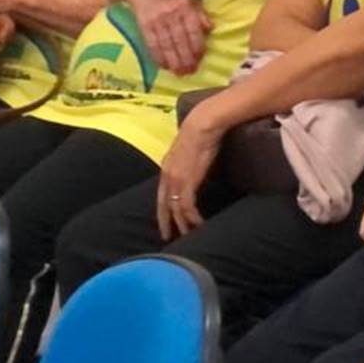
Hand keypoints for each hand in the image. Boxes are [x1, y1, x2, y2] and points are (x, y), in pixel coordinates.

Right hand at [127, 0, 210, 75]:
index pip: (193, 31)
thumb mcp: (192, 0)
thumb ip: (201, 15)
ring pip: (166, 45)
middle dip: (186, 59)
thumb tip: (210, 29)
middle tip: (190, 72)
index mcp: (185, 7)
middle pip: (180, 41)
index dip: (197, 47)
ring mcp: (157, 21)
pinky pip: (152, 44)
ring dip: (173, 62)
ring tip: (179, 73)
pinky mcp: (144, 26)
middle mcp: (171, 14)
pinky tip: (164, 66)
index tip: (200, 59)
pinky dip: (158, 57)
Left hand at [155, 105, 221, 239]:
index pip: (161, 194)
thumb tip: (195, 164)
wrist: (202, 125)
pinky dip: (192, 217)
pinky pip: (186, 206)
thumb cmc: (201, 132)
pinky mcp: (187, 182)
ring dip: (182, 223)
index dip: (163, 209)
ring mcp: (176, 180)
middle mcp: (167, 176)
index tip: (167, 221)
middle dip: (166, 222)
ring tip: (188, 234)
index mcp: (167, 167)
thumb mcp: (190, 149)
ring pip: (175, 209)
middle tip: (169, 237)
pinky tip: (198, 223)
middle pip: (163, 205)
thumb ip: (188, 160)